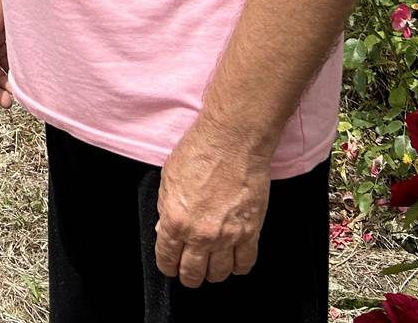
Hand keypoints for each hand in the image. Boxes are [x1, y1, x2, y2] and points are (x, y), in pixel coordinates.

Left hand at [153, 123, 270, 286]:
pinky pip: (245, 263)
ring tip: (211, 267)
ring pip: (219, 274)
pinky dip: (238, 267)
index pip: (167, 258)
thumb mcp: (168, 179)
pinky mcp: (251, 232)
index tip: (170, 267)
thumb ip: (166, 209)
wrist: (233, 141)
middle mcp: (200, 234)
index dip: (168, 266)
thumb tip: (166, 229)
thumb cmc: (200, 152)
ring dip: (213, 273)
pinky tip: (234, 261)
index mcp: (175, 220)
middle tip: (190, 272)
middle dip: (189, 276)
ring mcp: (227, 235)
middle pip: (193, 273)